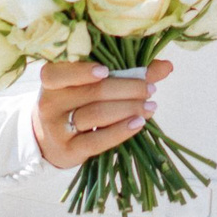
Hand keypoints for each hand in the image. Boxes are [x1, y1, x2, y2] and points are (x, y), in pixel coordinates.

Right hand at [30, 57, 172, 169]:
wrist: (50, 140)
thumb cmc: (77, 102)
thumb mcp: (91, 83)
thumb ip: (127, 71)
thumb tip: (166, 66)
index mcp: (52, 79)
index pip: (59, 72)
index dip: (82, 71)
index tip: (106, 70)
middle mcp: (50, 103)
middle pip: (93, 92)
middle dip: (127, 89)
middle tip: (149, 89)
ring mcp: (57, 128)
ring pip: (97, 114)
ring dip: (128, 108)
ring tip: (150, 106)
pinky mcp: (68, 150)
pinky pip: (97, 140)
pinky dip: (121, 130)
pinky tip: (139, 123)